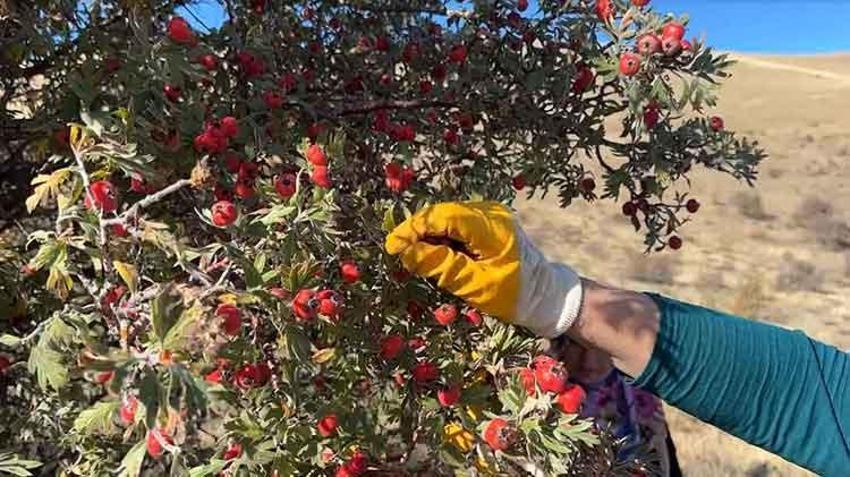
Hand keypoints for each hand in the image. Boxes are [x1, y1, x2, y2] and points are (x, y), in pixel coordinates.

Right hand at [385, 201, 582, 337]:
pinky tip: (431, 255)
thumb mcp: (475, 286)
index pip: (444, 216)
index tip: (391, 245)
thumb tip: (405, 251)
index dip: (414, 228)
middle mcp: (490, 213)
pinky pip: (455, 224)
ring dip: (427, 235)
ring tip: (412, 256)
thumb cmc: (513, 296)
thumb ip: (441, 266)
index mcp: (492, 227)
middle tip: (396, 252)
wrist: (543, 295)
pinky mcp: (486, 223)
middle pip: (442, 214)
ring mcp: (489, 215)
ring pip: (446, 218)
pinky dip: (440, 238)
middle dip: (417, 231)